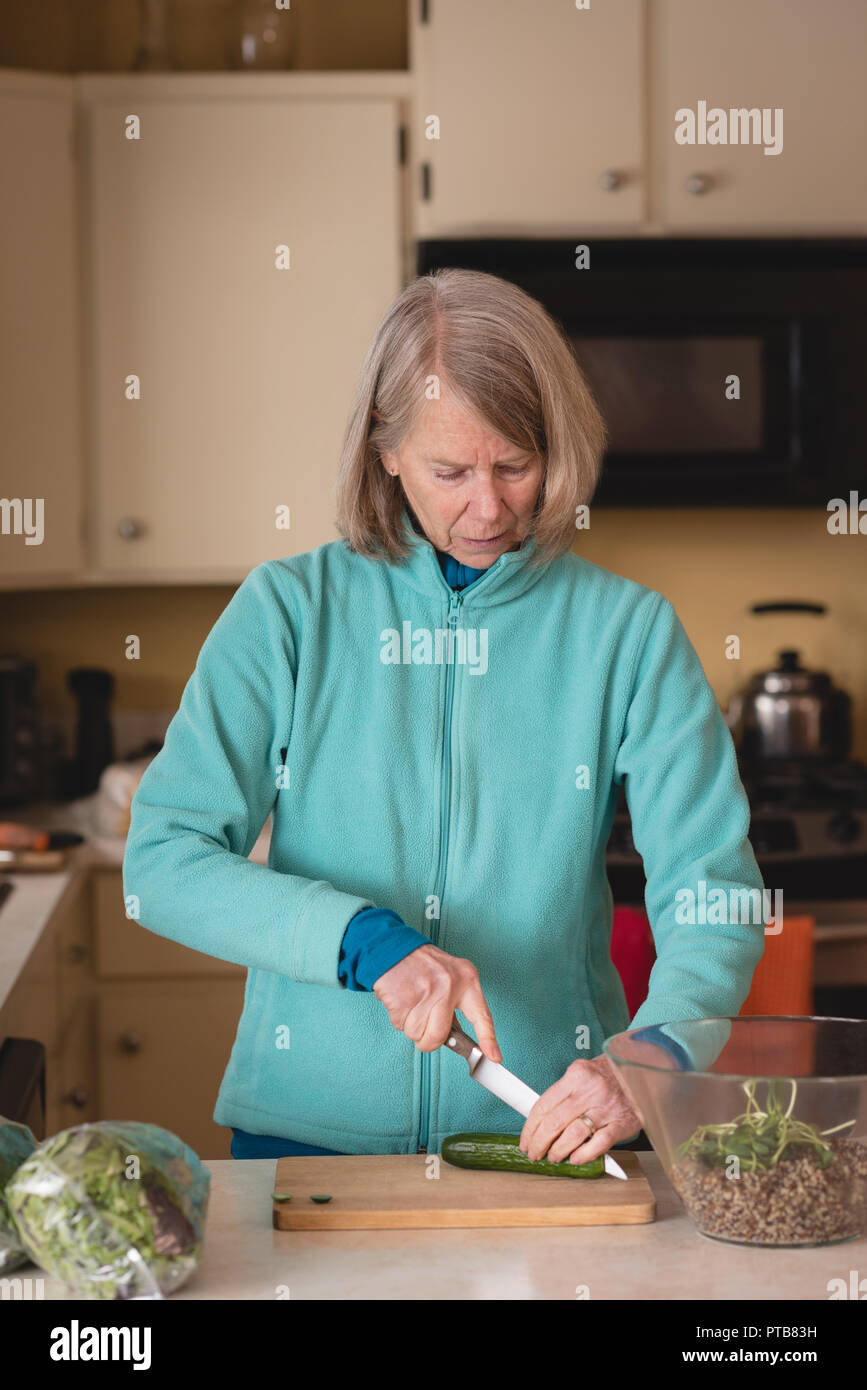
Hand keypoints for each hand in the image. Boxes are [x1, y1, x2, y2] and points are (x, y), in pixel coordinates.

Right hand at [373, 943, 501, 1061]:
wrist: (395, 948)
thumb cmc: (424, 965)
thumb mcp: (450, 976)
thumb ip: (457, 1004)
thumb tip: (456, 1035)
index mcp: (466, 979)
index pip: (482, 1015)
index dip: (488, 1040)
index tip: (494, 1057)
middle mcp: (449, 986)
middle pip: (439, 1036)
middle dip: (428, 1039)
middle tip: (425, 1024)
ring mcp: (426, 992)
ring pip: (417, 1034)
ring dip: (411, 1027)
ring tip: (412, 1004)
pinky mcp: (403, 997)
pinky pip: (400, 1026)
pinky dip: (398, 1018)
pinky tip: (402, 1000)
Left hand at [518, 1054, 641, 1164]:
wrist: (644, 1071)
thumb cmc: (611, 1075)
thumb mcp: (583, 1074)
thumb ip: (565, 1093)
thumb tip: (541, 1119)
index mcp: (577, 1075)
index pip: (544, 1104)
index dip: (530, 1127)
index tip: (526, 1140)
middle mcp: (590, 1090)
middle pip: (555, 1122)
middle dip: (539, 1142)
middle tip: (534, 1153)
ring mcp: (606, 1107)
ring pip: (573, 1134)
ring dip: (558, 1150)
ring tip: (553, 1157)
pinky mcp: (622, 1123)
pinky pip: (599, 1143)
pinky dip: (584, 1154)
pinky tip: (575, 1158)